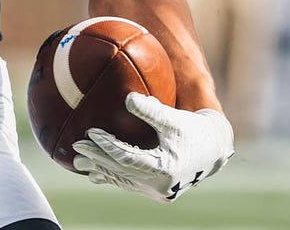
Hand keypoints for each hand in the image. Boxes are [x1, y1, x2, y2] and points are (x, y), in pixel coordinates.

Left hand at [71, 93, 233, 201]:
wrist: (213, 150)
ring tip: (79, 162)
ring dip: (101, 171)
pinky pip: (130, 185)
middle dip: (97, 159)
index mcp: (165, 167)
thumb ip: (151, 110)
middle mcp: (161, 184)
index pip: (128, 157)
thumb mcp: (174, 118)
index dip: (107, 146)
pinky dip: (114, 177)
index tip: (90, 132)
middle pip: (121, 172)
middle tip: (76, 147)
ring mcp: (158, 191)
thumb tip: (128, 98)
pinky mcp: (158, 192)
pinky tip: (96, 172)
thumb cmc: (193, 129)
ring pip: (124, 181)